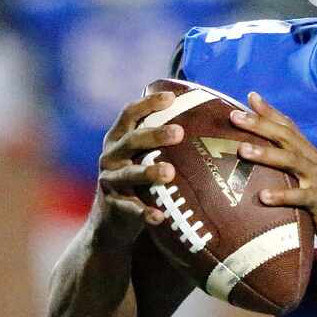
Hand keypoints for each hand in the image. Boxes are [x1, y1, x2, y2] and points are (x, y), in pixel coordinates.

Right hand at [90, 92, 183, 249]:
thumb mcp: (142, 154)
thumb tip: (205, 113)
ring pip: (129, 174)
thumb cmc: (139, 175)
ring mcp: (110, 180)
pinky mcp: (114, 205)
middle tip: (179, 132)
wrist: (112, 218)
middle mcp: (111, 155)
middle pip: (132, 140)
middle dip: (154, 135)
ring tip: (170, 172)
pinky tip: (160, 216)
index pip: (129, 114)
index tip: (171, 98)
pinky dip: (144, 212)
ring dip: (149, 172)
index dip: (148, 104)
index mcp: (119, 138)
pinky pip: (130, 209)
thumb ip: (161, 137)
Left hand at [231, 92, 316, 256]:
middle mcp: (314, 162)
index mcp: (310, 155)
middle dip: (260, 125)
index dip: (271, 111)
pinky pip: (301, 197)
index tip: (250, 96)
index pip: (289, 127)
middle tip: (234, 117)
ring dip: (266, 154)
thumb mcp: (306, 180)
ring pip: (292, 161)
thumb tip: (261, 156)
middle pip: (286, 137)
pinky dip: (282, 196)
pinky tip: (263, 197)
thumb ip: (288, 166)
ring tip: (243, 150)